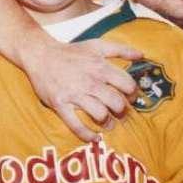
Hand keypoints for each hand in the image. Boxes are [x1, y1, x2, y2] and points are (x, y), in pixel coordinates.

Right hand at [20, 37, 142, 141]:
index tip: (131, 98)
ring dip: (107, 123)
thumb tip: (141, 54)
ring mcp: (74, 94)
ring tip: (108, 124)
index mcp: (100, 67)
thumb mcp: (96, 45)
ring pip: (100, 114)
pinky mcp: (60, 104)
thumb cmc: (71, 52)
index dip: (132, 94)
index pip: (127, 85)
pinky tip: (94, 137)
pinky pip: (76, 125)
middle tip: (119, 113)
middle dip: (121, 111)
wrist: (40, 55)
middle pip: (116, 103)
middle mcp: (90, 81)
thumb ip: (120, 49)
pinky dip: (87, 135)